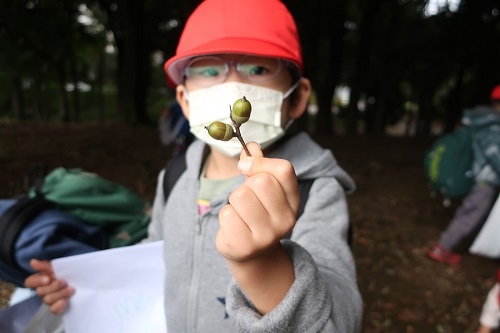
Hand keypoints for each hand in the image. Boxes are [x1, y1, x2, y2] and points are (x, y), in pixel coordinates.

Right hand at [24, 259, 73, 313]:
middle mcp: (43, 291)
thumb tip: (32, 262)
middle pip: (40, 292)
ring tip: (71, 289)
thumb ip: (45, 266)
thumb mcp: (58, 267)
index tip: (48, 278)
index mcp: (42, 280)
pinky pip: (54, 310)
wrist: (83, 281)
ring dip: (61, 293)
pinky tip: (68, 299)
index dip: (36, 281)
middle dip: (53, 286)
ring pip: (48, 300)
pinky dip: (61, 304)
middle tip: (64, 282)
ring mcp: (50, 300)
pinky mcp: (57, 308)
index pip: (29, 282)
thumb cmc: (68, 273)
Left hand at [216, 142, 299, 261]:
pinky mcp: (246, 246)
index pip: (284, 169)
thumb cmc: (256, 214)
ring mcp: (267, 236)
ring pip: (240, 196)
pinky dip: (224, 216)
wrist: (252, 255)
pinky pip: (226, 214)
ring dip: (233, 201)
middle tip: (245, 199)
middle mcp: (286, 219)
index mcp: (293, 201)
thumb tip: (251, 146)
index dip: (260, 162)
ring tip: (240, 213)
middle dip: (245, 185)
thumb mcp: (263, 191)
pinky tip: (233, 226)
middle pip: (260, 182)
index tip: (245, 166)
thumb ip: (258, 167)